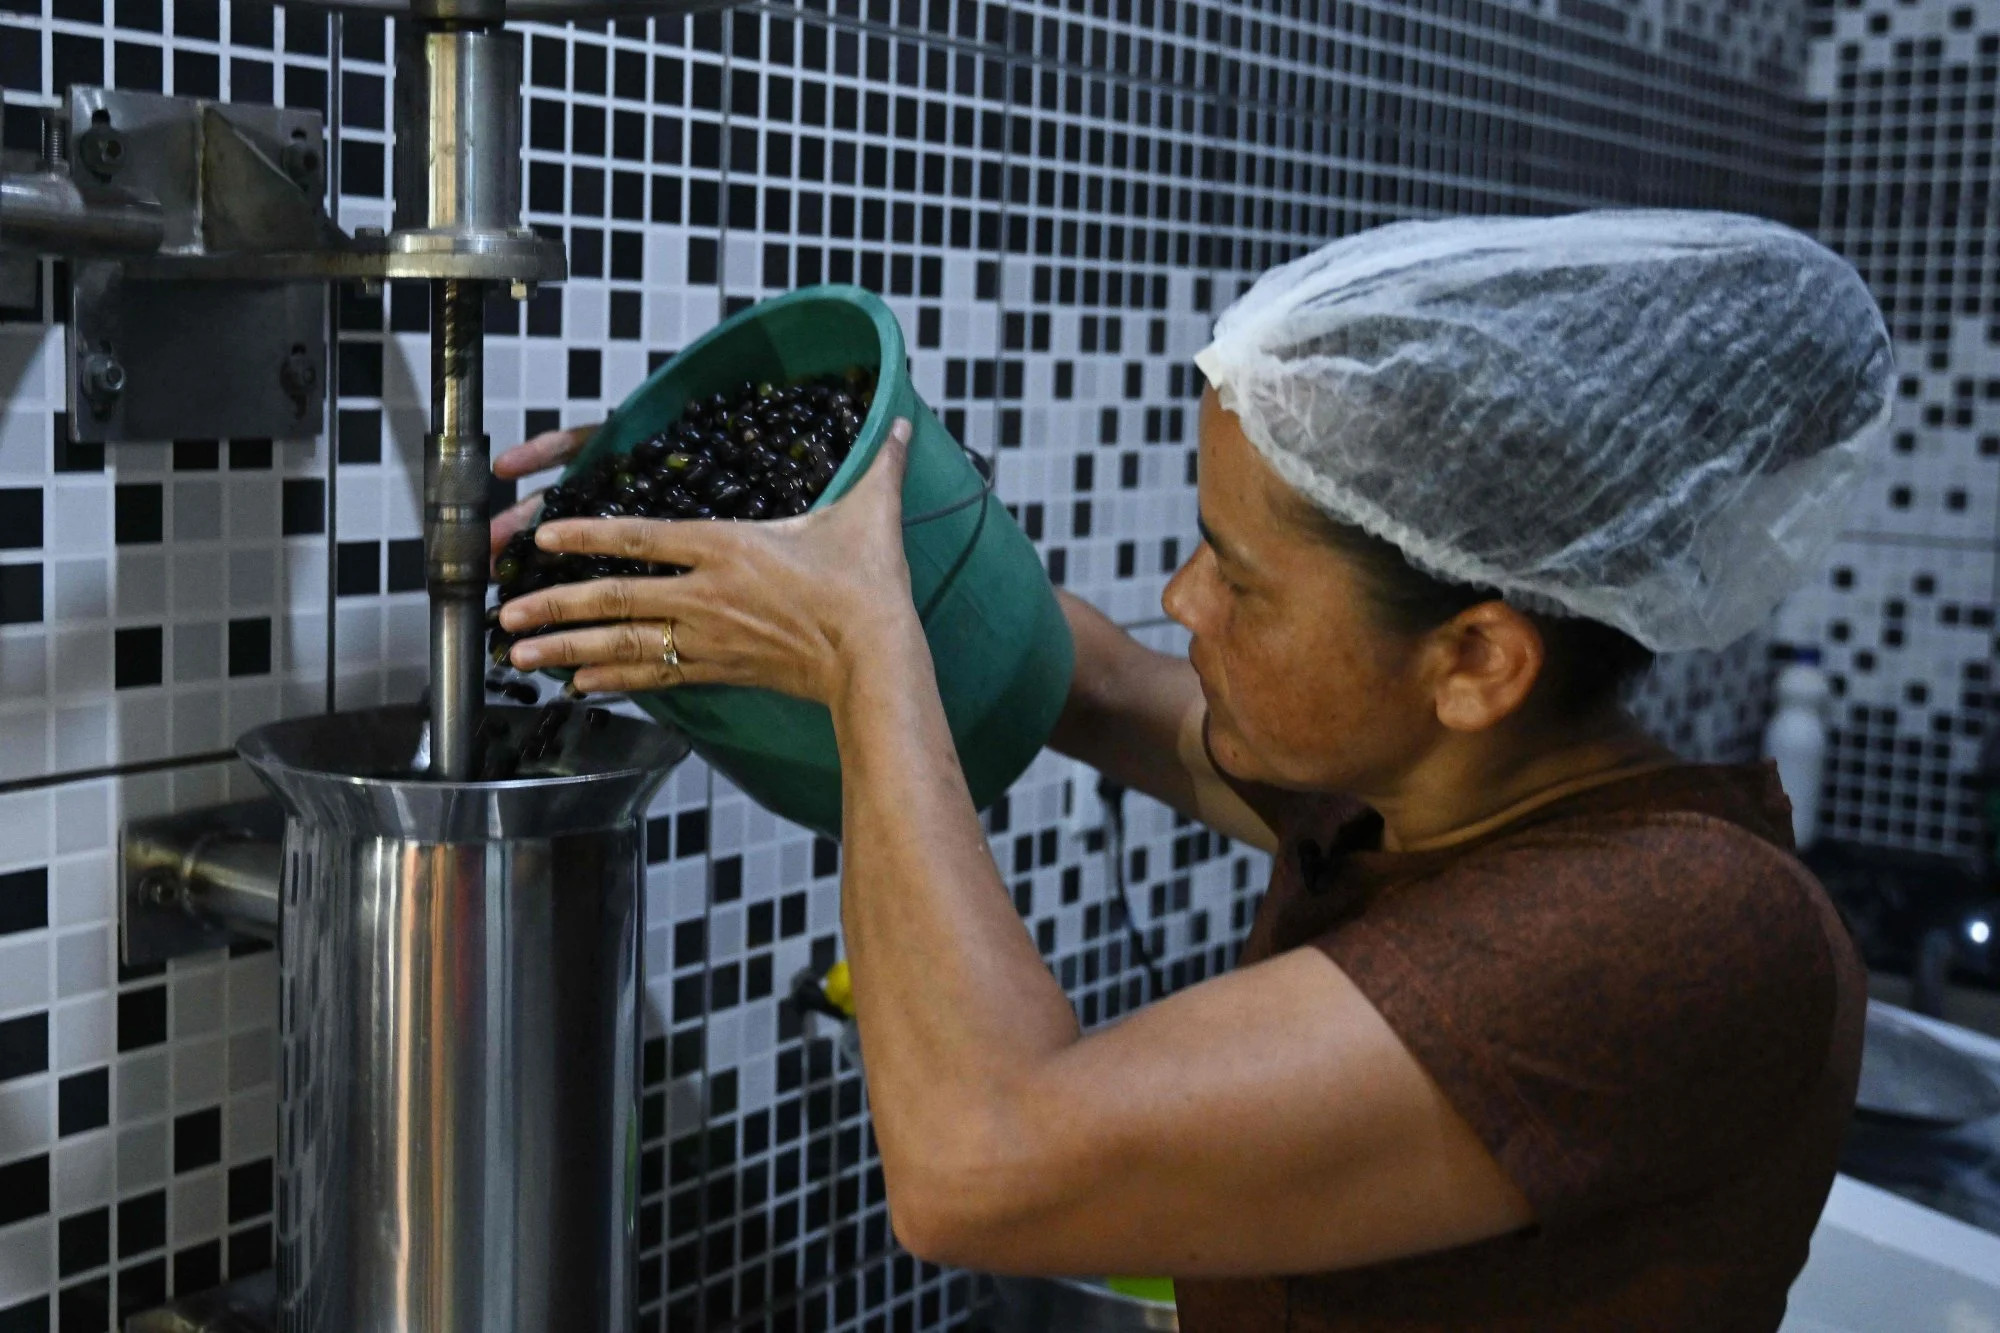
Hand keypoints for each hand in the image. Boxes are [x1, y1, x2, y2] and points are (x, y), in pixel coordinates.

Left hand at [498, 419, 919, 704]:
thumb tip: (904, 427)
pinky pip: (655, 677)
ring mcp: (709, 636)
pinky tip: (579, 687)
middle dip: (553, 604)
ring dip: (567, 650)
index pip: (641, 536)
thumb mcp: (871, 514)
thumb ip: (880, 466)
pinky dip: (613, 681)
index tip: (543, 535)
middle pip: (613, 598)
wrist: (876, 659)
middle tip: (504, 613)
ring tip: (518, 655)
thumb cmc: (869, 586)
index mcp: (728, 546)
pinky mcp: (720, 670)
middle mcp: (706, 593)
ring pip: (623, 643)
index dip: (587, 534)